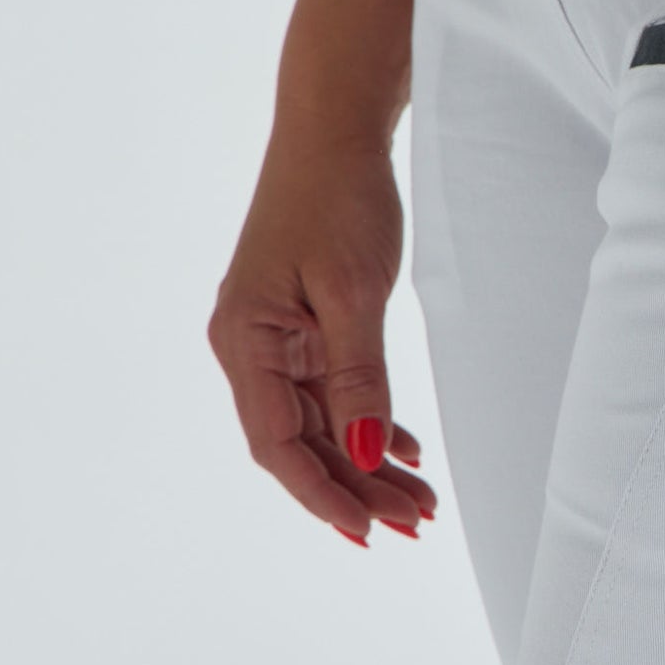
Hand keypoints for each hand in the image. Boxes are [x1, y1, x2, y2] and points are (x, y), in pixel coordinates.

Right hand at [210, 137, 434, 544]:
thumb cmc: (336, 199)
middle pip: (301, 442)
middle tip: (415, 521)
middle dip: (356, 487)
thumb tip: (362, 450)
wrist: (333, 133)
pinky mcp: (303, 327)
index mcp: (244, 341)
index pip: (278, 444)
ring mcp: (276, 339)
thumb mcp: (354, 294)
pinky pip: (332, 393)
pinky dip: (367, 423)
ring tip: (420, 500)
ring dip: (367, 463)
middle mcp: (250, 347)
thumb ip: (358, 376)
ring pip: (321, 423)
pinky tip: (405, 451)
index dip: (322, 494)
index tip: (368, 531)